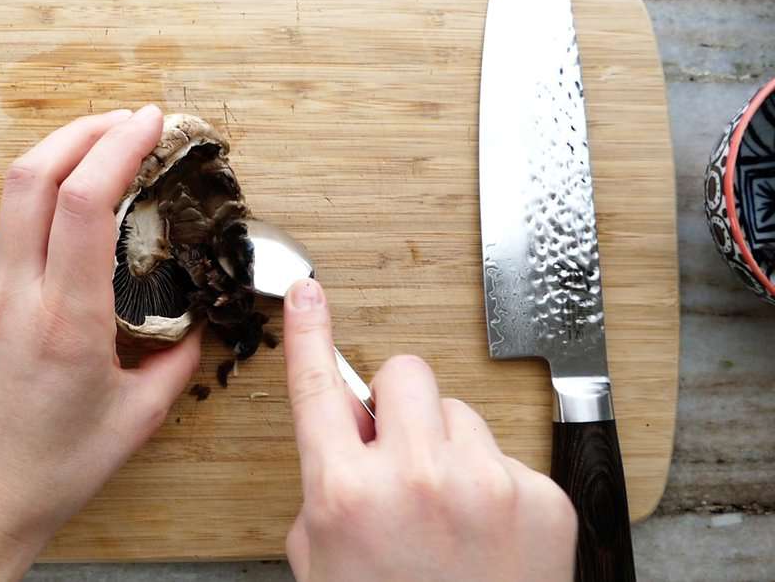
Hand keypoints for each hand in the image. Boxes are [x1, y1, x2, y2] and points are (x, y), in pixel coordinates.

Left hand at [0, 105, 200, 580]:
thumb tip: (197, 324)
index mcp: (67, 322)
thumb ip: (176, 362)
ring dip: (60, 157)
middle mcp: (18, 297)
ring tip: (105, 152)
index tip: (150, 122)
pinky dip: (44, 200)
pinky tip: (76, 214)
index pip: (83, 203)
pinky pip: (9, 232)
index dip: (117, 146)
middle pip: (34, 173)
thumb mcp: (136, 421)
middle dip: (84, 127)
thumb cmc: (50, 470)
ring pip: (13, 196)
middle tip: (129, 119)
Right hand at [281, 279, 576, 581]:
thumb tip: (348, 436)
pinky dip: (491, 484)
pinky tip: (486, 533)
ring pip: (460, 411)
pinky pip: (504, 454)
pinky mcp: (539, 497)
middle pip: (406, 373)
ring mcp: (483, 483)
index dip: (309, 332)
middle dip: (398, 405)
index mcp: (345, 492)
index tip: (308, 292)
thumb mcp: (322, 556)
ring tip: (448, 511)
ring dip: (447, 445)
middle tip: (399, 451)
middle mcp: (414, 476)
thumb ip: (325, 486)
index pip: (319, 387)